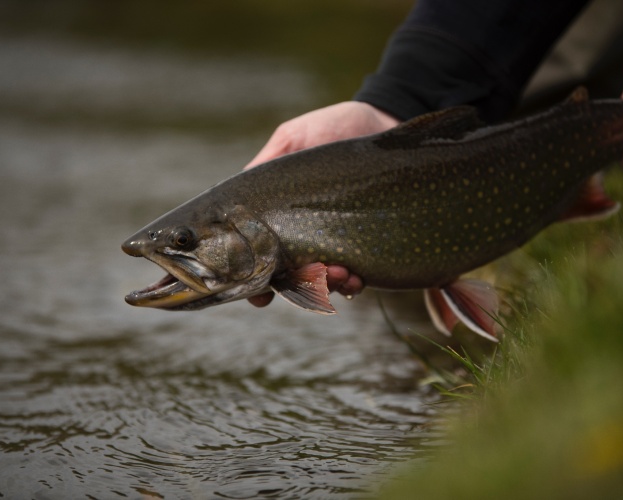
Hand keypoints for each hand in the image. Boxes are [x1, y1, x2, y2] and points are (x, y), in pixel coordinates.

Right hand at [245, 101, 399, 307]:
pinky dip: (354, 282)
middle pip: (292, 276)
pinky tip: (357, 275)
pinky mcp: (369, 245)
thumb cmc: (334, 128)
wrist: (385, 121)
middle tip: (309, 275)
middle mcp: (306, 235)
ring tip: (339, 273)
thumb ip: (266, 164)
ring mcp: (337, 242)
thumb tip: (236, 194)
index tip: (257, 295)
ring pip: (324, 281)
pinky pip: (358, 275)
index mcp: (280, 216)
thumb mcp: (293, 138)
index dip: (256, 281)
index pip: (261, 255)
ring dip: (328, 285)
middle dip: (297, 285)